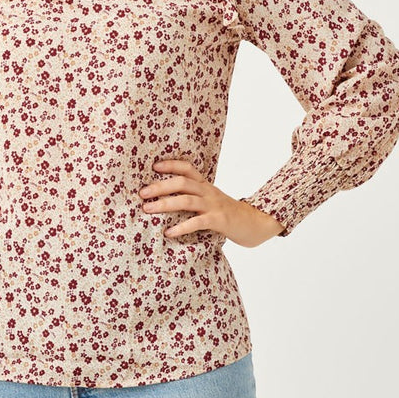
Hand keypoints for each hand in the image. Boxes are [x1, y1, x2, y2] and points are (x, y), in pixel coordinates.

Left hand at [139, 159, 284, 247]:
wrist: (256, 223)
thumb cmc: (228, 214)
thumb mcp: (211, 200)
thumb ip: (194, 198)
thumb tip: (165, 201)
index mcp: (206, 186)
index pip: (187, 169)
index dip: (171, 165)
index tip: (154, 166)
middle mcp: (208, 192)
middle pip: (182, 183)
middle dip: (160, 186)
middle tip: (142, 193)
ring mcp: (214, 206)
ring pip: (187, 200)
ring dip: (165, 204)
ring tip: (148, 209)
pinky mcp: (219, 221)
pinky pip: (198, 222)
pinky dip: (182, 227)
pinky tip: (169, 232)